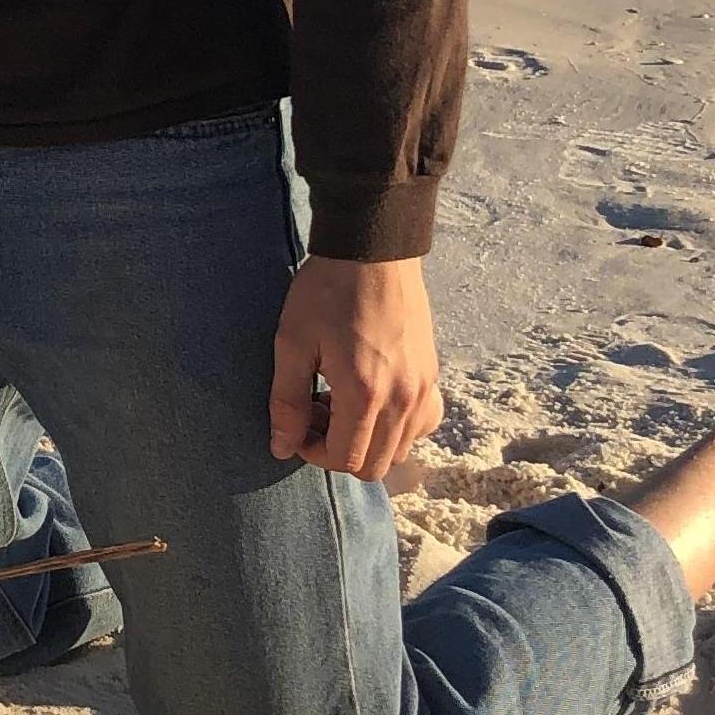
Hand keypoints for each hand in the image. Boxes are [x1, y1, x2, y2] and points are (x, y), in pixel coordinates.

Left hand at [271, 255, 442, 481]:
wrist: (372, 249)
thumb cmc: (326, 291)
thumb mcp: (292, 343)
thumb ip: (287, 402)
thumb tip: (282, 448)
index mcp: (365, 394)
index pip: (345, 460)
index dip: (313, 452)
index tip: (297, 424)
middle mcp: (403, 399)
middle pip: (375, 465)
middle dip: (339, 451)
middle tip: (316, 413)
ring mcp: (424, 388)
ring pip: (401, 449)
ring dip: (368, 440)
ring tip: (340, 402)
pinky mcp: (433, 375)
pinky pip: (423, 424)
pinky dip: (398, 426)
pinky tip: (372, 397)